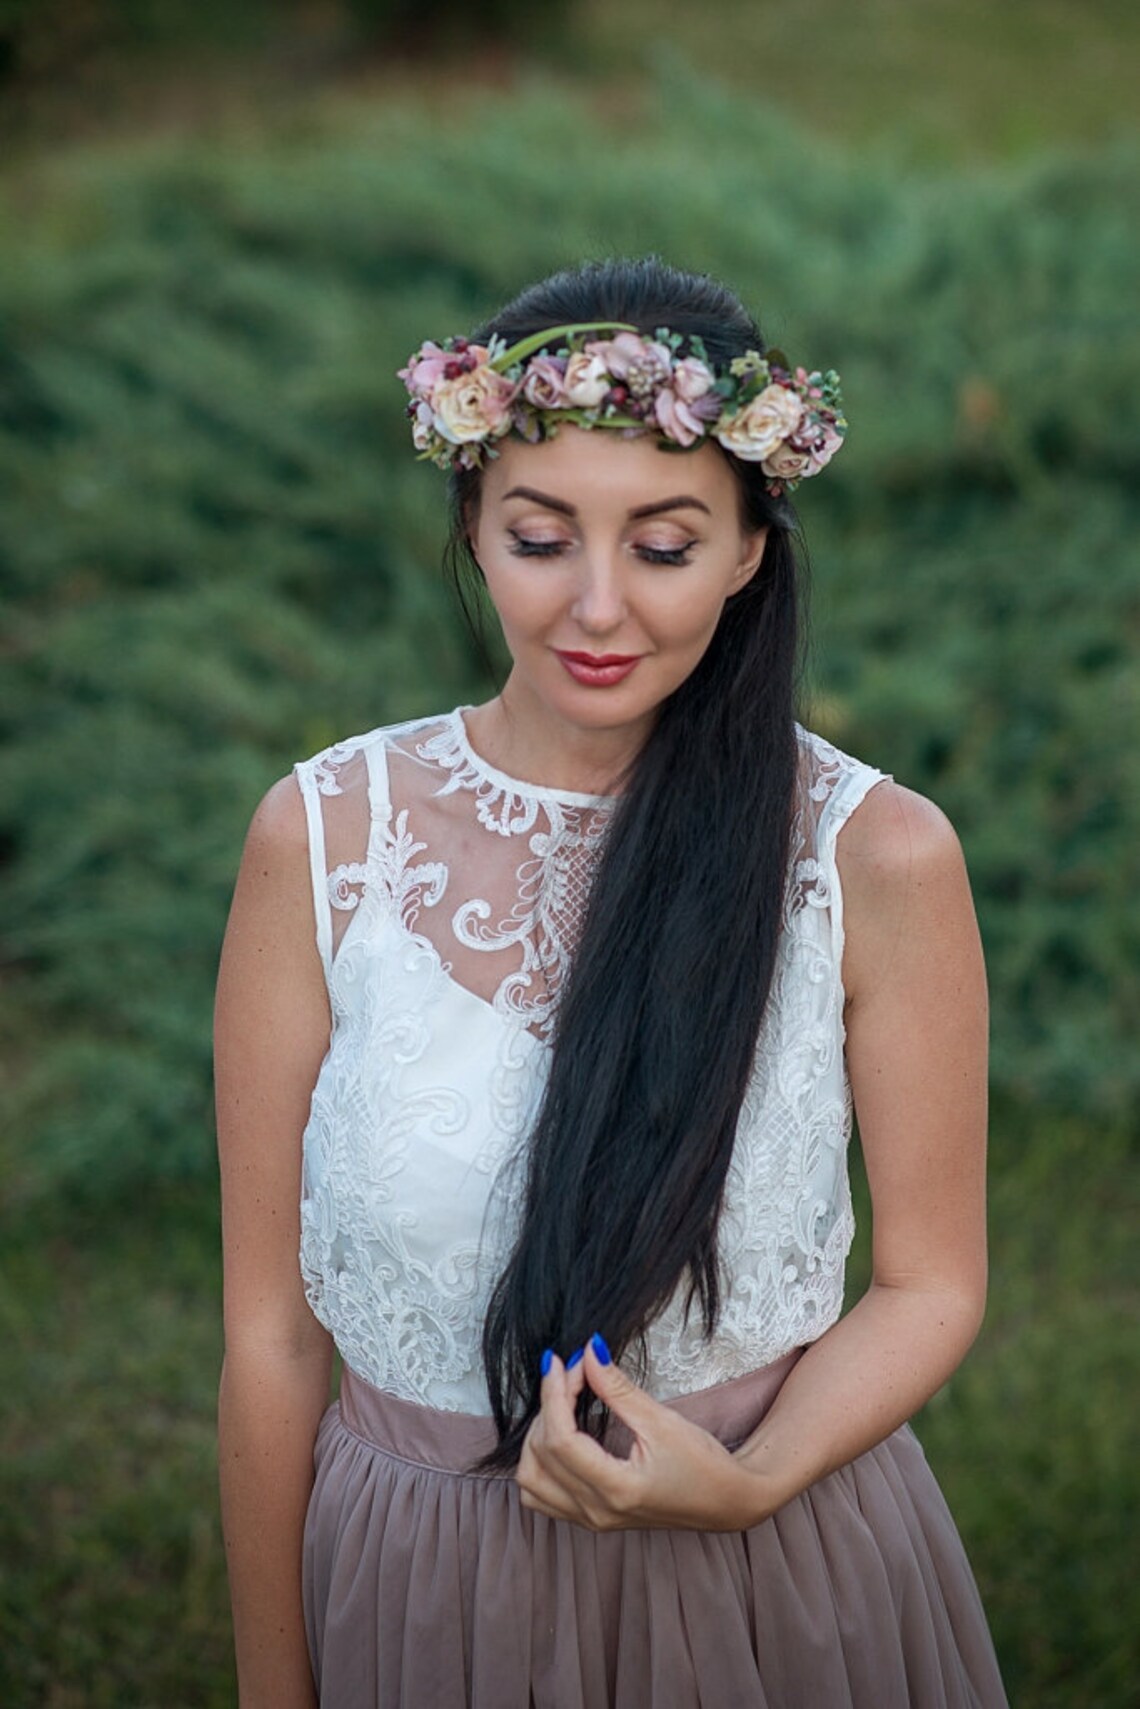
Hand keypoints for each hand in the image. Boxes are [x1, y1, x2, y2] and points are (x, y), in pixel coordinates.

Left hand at [515, 1335, 767, 1532]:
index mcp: (617, 1489)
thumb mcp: (662, 1421)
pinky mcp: (591, 1518)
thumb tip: (588, 1351)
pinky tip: (559, 1436)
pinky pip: (541, 1495)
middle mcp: (597, 1511)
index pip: (561, 1439)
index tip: (560, 1361)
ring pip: (531, 1481)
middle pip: (540, 1456)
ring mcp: (591, 1520)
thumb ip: (619, 1389)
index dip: (553, 1394)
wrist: (727, 1502)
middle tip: (572, 1374)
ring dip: (536, 1437)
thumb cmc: (703, 1463)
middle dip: (548, 1406)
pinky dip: (538, 1463)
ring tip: (562, 1405)